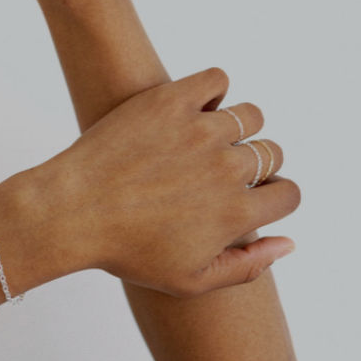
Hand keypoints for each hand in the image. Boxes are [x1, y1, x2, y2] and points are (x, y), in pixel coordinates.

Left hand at [41, 68, 300, 296]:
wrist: (69, 212)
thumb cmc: (125, 252)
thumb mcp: (189, 280)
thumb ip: (248, 266)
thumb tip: (290, 242)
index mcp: (235, 214)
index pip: (289, 194)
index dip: (271, 198)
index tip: (245, 198)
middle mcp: (225, 169)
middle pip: (272, 154)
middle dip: (254, 165)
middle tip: (216, 173)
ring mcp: (199, 130)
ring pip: (251, 115)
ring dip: (236, 128)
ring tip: (206, 141)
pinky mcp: (171, 100)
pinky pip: (217, 80)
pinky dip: (212, 91)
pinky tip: (192, 112)